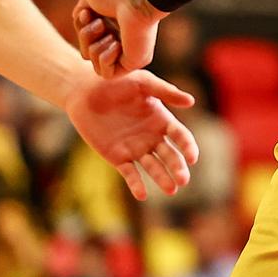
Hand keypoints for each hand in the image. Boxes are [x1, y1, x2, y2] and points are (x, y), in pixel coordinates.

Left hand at [63, 69, 199, 200]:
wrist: (85, 90)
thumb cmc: (117, 81)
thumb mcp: (143, 82)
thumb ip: (165, 92)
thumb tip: (191, 101)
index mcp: (162, 120)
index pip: (180, 137)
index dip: (188, 147)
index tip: (192, 158)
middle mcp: (152, 137)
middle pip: (170, 156)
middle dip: (177, 168)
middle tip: (183, 180)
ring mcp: (135, 149)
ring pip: (153, 167)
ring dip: (162, 179)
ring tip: (171, 190)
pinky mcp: (117, 157)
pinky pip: (129, 173)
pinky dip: (136, 185)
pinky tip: (142, 195)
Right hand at [73, 0, 164, 77]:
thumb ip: (82, 12)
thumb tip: (80, 20)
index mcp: (114, 23)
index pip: (87, 38)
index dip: (81, 28)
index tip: (86, 14)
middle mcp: (123, 38)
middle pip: (87, 51)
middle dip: (86, 37)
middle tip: (100, 23)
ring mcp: (129, 51)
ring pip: (94, 63)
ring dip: (95, 47)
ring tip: (111, 34)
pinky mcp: (134, 63)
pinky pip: (107, 74)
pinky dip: (105, 59)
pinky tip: (117, 44)